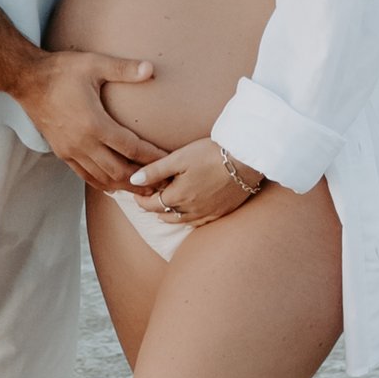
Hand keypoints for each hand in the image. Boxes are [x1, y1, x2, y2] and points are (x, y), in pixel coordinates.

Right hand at [16, 47, 152, 188]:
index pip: (131, 148)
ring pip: (103, 178)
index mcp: (94, 123)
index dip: (152, 157)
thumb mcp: (94, 64)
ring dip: (125, 185)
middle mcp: (83, 143)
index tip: (169, 160)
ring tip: (144, 188)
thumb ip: (123, 68)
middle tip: (162, 183)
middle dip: (142, 179)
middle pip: (119, 171)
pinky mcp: (62, 153)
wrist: (27, 80)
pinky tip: (115, 184)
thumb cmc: (62, 70)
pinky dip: (104, 183)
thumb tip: (150, 69)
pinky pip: (86, 176)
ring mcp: (71, 151)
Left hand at [124, 138, 258, 228]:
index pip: (152, 205)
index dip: (141, 200)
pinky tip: (189, 212)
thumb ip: (155, 171)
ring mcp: (208, 214)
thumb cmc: (211, 154)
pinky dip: (189, 219)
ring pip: (182, 221)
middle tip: (150, 199)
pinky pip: (200, 223)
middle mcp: (192, 210)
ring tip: (166, 207)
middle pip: (166, 215)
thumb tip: (133, 180)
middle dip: (155, 208)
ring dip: (171, 215)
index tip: (136, 194)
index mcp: (179, 197)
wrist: (245, 160)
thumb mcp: (179, 158)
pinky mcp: (222, 213)